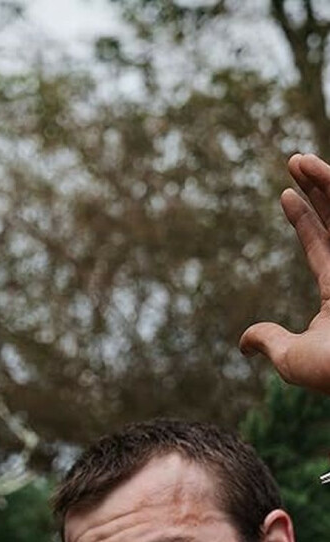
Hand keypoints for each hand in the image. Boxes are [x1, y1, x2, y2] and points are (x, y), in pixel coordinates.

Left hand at [240, 153, 329, 392]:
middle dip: (318, 189)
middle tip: (293, 162)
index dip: (303, 220)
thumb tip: (243, 344)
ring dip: (326, 181)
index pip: (320, 246)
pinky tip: (320, 170)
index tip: (285, 195)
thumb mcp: (292, 358)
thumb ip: (270, 342)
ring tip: (298, 160)